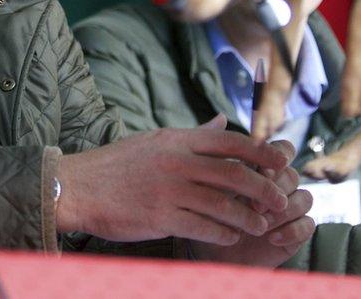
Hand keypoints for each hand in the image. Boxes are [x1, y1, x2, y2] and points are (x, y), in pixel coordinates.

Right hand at [56, 115, 290, 243]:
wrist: (79, 186)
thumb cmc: (119, 163)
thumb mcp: (157, 139)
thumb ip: (193, 134)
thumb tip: (222, 121)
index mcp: (178, 139)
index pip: (230, 141)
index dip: (261, 151)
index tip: (282, 160)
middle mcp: (177, 161)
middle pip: (233, 173)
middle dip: (263, 187)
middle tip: (280, 199)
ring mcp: (169, 190)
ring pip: (222, 204)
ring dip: (247, 217)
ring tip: (261, 225)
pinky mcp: (160, 217)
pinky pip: (202, 226)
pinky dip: (222, 234)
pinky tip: (232, 238)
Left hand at [190, 140, 315, 265]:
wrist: (214, 250)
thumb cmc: (211, 211)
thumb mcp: (210, 179)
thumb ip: (217, 150)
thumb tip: (220, 117)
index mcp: (266, 166)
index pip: (283, 150)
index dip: (276, 156)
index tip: (261, 171)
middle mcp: (282, 184)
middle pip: (294, 174)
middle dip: (276, 188)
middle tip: (254, 204)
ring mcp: (292, 206)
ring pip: (305, 198)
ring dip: (282, 210)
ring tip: (260, 221)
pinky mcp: (298, 230)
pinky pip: (308, 225)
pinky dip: (291, 230)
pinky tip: (270, 237)